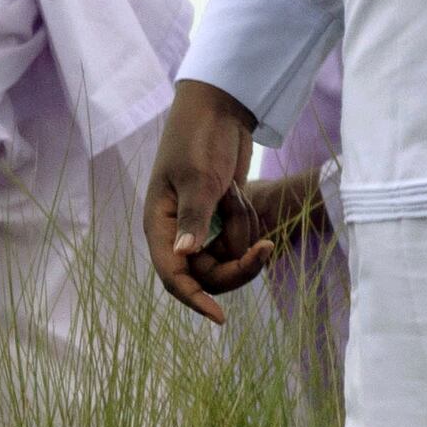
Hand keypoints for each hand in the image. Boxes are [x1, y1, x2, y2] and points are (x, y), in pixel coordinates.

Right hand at [142, 80, 266, 322]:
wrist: (220, 108)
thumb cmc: (200, 138)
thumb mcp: (199, 177)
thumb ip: (194, 219)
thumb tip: (183, 257)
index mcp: (160, 226)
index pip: (174, 278)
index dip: (195, 300)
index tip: (221, 318)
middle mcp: (178, 233)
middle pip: (208, 275)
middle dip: (238, 264)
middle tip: (266, 246)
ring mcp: (201, 226)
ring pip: (228, 257)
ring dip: (241, 231)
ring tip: (237, 194)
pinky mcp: (221, 218)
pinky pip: (239, 239)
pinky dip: (246, 221)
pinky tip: (240, 193)